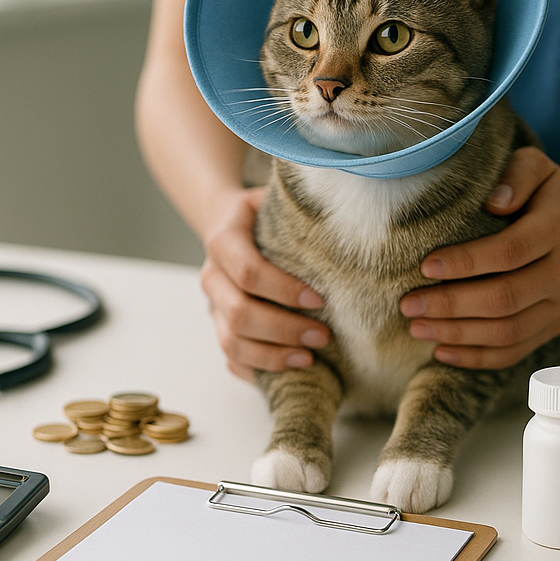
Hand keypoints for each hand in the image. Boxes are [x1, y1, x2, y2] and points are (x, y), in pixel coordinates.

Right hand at [200, 188, 330, 380]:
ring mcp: (212, 304)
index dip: (282, 289)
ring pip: (231, 342)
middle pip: (239, 314)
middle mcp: (211, 275)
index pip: (248, 271)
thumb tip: (348, 188)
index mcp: (223, 239)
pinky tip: (286, 372)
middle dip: (283, 329)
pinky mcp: (218, 324)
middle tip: (323, 336)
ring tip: (309, 359)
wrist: (225, 220)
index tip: (318, 299)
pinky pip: (230, 357)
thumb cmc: (263, 210)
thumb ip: (298, 200)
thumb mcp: (273, 195)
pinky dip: (256, 370)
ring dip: (271, 356)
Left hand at [399, 147, 559, 368]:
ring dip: (458, 335)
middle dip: (451, 305)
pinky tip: (442, 351)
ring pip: (509, 331)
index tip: (425, 266)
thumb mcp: (535, 165)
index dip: (466, 262)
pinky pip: (516, 351)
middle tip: (407, 304)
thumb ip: (516, 174)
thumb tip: (493, 201)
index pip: (510, 251)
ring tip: (416, 328)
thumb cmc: (546, 193)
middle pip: (506, 298)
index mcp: (559, 227)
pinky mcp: (555, 326)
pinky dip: (477, 357)